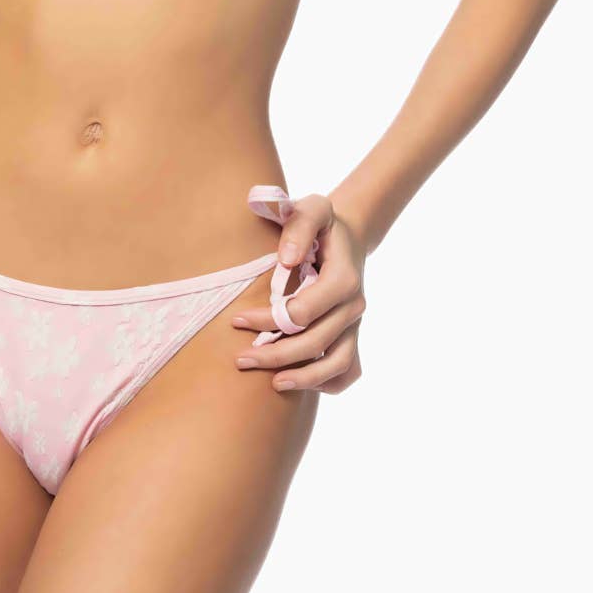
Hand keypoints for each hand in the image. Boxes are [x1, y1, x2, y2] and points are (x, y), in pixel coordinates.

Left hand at [230, 192, 367, 394]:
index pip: (305, 311)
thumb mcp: (313, 208)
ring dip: (303, 377)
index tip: (237, 320)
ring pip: (336, 365)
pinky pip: (347, 371)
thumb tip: (285, 260)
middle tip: (241, 359)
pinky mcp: (352, 336)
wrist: (347, 235)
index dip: (269, 320)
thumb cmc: (321, 222)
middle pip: (316, 341)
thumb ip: (298, 227)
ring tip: (272, 384)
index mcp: (343, 277)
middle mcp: (354, 305)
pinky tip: (297, 381)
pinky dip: (326, 383)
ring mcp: (355, 324)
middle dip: (276, 354)